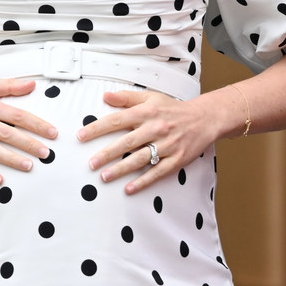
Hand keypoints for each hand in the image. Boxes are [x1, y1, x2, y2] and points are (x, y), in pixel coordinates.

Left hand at [77, 88, 225, 194]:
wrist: (204, 119)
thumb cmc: (173, 109)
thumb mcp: (150, 98)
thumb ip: (127, 98)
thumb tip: (106, 96)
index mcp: (146, 113)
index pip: (117, 120)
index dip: (98, 128)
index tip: (81, 136)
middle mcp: (155, 128)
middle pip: (127, 142)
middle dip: (107, 153)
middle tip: (91, 163)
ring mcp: (167, 145)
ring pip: (140, 159)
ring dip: (122, 169)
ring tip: (104, 177)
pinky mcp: (176, 160)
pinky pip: (158, 172)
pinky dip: (143, 181)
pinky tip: (129, 188)